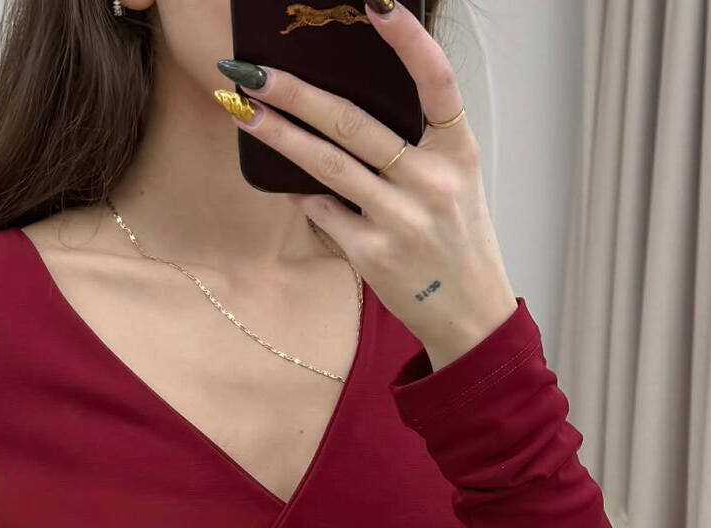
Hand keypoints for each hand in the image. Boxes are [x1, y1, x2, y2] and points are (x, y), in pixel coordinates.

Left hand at [214, 4, 517, 368]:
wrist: (469, 314)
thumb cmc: (456, 240)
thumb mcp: (456, 181)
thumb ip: (416, 144)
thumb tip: (344, 107)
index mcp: (458, 151)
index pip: (437, 81)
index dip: (408, 39)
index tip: (375, 2)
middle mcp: (432, 181)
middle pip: (354, 122)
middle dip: (296, 92)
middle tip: (253, 70)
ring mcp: (401, 218)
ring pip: (328, 164)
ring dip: (279, 134)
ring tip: (242, 110)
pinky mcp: (374, 254)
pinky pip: (324, 212)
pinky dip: (304, 196)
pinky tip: (285, 183)